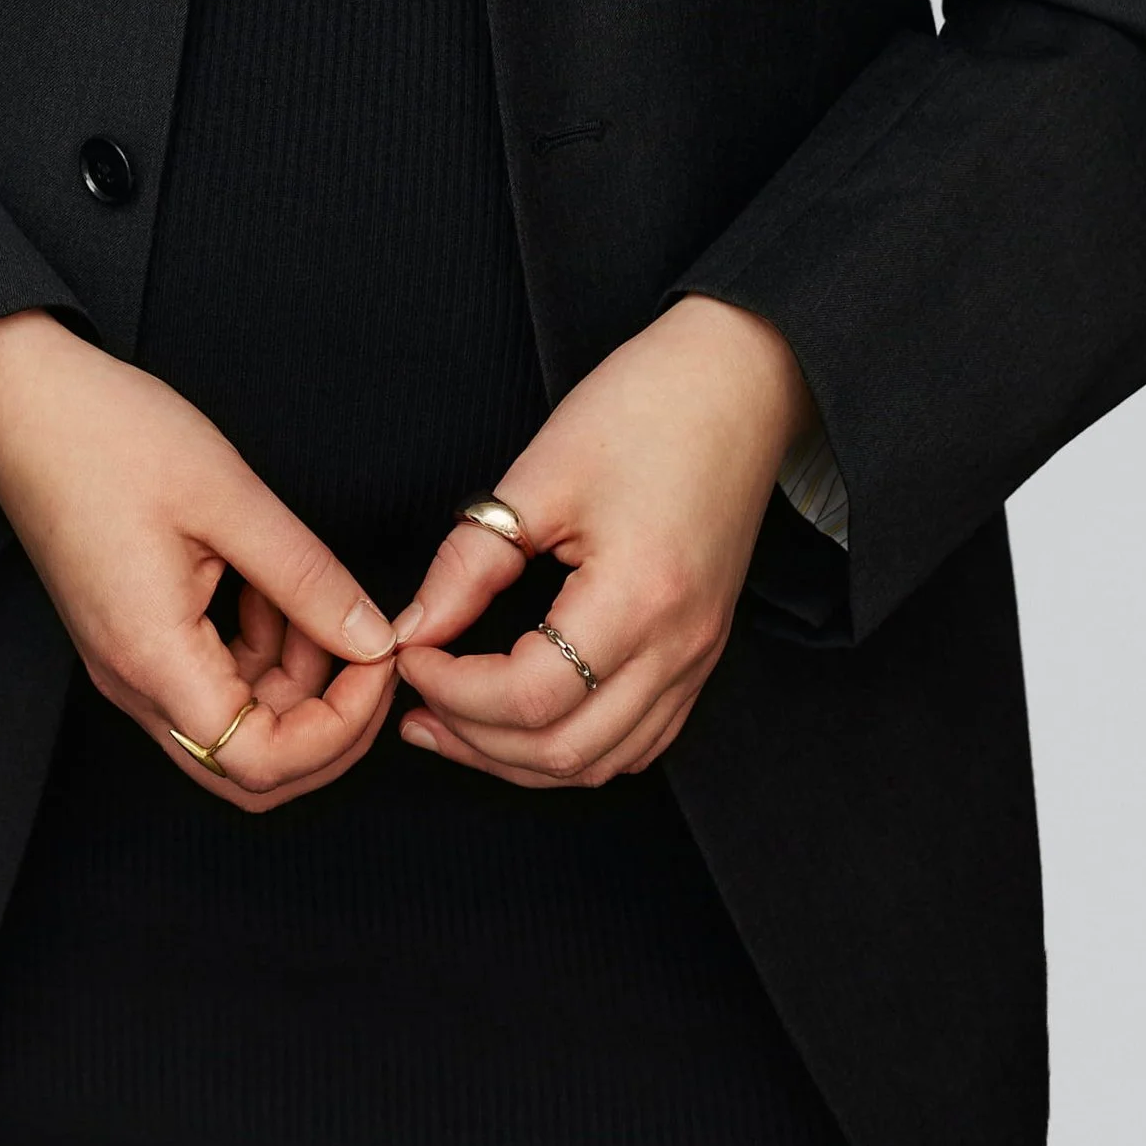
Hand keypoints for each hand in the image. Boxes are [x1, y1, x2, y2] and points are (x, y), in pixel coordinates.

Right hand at [0, 311, 397, 810]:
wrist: (20, 398)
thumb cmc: (108, 434)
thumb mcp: (228, 497)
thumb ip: (307, 579)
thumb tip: (372, 639)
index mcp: (153, 657)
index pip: (261, 763)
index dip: (337, 731)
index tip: (378, 663)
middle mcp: (134, 680)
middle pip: (247, 766)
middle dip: (325, 726)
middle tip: (369, 654)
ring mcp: (127, 662)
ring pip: (233, 725)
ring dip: (295, 679)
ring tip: (314, 594)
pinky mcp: (130, 635)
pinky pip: (209, 680)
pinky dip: (260, 650)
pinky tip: (273, 585)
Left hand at [390, 295, 816, 788]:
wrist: (737, 383)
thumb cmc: (642, 409)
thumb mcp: (539, 475)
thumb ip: (470, 561)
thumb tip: (413, 628)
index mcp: (639, 598)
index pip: (531, 696)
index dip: (455, 690)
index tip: (409, 654)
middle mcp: (679, 648)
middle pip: (564, 751)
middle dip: (475, 740)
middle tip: (412, 706)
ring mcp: (698, 658)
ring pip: (602, 762)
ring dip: (520, 758)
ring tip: (453, 723)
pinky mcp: (701, 652)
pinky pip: (638, 741)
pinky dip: (575, 747)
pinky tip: (526, 720)